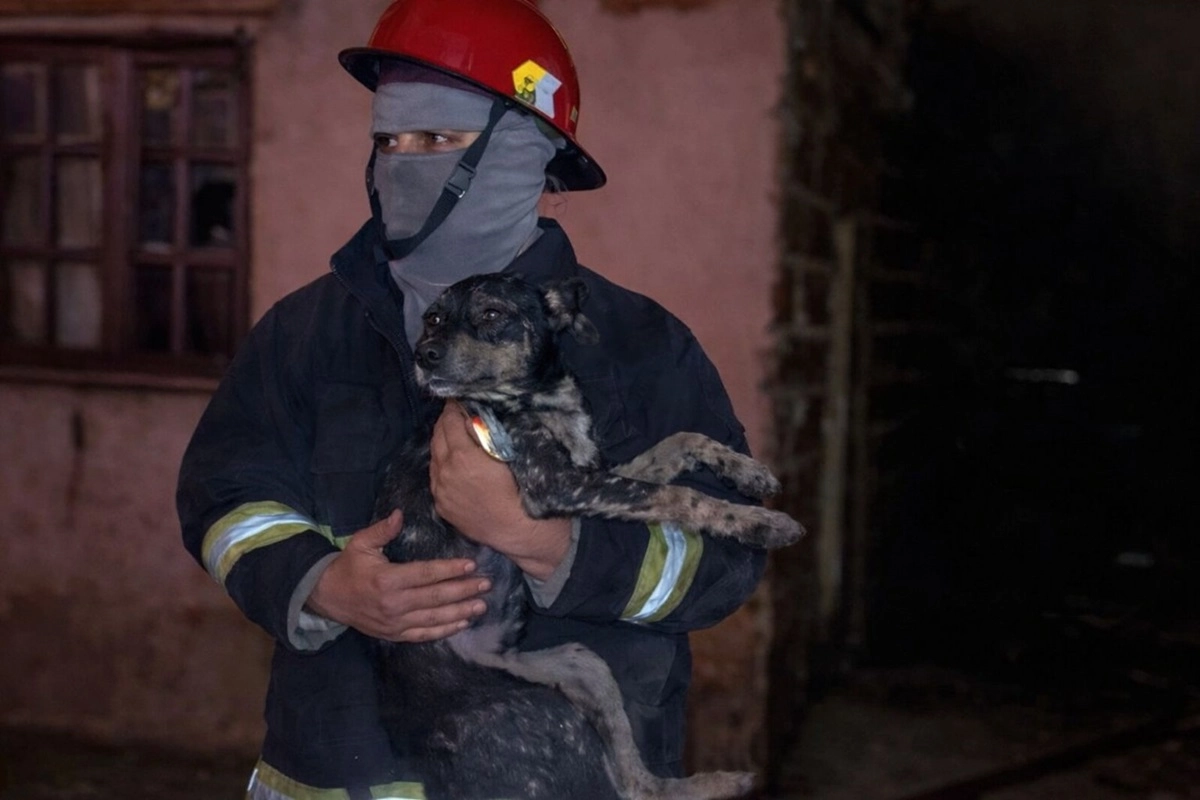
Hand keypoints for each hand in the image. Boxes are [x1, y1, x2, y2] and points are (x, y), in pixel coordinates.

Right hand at [306, 509, 490, 641]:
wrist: (326, 597)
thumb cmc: (347, 567)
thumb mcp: (360, 544)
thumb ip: (382, 530)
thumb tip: (400, 514)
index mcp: (387, 580)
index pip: (426, 574)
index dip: (449, 570)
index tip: (470, 565)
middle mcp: (394, 604)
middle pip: (436, 597)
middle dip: (463, 590)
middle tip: (486, 584)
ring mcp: (395, 622)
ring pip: (434, 618)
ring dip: (460, 612)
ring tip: (481, 605)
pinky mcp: (395, 634)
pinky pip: (424, 634)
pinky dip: (445, 631)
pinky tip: (462, 623)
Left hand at [429, 401, 570, 580]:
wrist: (518, 530)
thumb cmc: (521, 490)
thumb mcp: (509, 453)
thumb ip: (487, 433)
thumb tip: (475, 415)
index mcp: (462, 455)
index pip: (449, 421)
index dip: (453, 406)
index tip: (458, 399)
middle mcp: (446, 471)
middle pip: (437, 436)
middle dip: (445, 421)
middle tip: (455, 413)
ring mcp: (441, 490)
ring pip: (434, 457)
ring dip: (442, 443)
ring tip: (454, 435)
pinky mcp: (441, 505)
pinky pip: (436, 477)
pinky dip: (442, 465)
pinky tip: (452, 462)